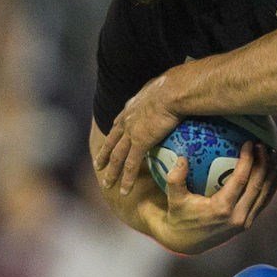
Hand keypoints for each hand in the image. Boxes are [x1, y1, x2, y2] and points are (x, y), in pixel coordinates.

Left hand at [96, 75, 179, 194]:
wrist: (174, 90)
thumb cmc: (176, 85)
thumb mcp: (165, 87)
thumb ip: (166, 92)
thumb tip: (177, 92)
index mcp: (134, 106)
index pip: (120, 121)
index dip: (115, 132)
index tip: (111, 139)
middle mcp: (128, 119)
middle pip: (112, 141)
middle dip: (104, 154)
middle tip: (98, 165)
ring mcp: (131, 132)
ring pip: (117, 156)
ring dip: (111, 172)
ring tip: (106, 184)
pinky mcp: (139, 142)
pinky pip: (130, 165)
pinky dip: (126, 179)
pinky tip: (124, 190)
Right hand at [153, 141, 276, 254]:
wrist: (186, 242)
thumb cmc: (180, 216)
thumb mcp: (174, 199)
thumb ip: (175, 179)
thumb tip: (182, 158)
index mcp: (221, 209)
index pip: (240, 180)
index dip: (248, 160)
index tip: (250, 142)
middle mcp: (237, 216)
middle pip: (258, 185)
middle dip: (264, 162)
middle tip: (264, 144)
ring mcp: (245, 221)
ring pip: (265, 194)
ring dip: (272, 173)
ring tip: (274, 154)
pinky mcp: (248, 223)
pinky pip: (264, 201)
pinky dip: (271, 186)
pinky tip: (275, 171)